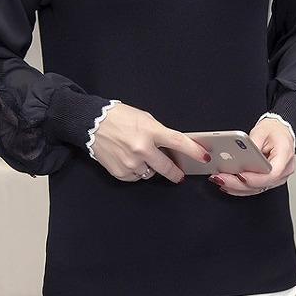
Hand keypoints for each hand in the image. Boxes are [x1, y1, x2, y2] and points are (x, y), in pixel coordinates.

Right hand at [90, 103, 211, 182]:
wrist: (91, 123)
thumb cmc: (119, 117)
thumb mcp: (144, 119)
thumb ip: (160, 133)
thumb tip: (174, 148)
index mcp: (150, 131)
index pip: (178, 142)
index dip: (194, 151)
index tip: (205, 157)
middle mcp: (141, 149)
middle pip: (167, 167)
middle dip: (176, 172)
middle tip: (179, 174)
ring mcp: (130, 162)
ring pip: (151, 174)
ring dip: (150, 168)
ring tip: (140, 156)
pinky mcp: (120, 172)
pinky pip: (136, 177)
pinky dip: (136, 171)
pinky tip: (129, 160)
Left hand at [208, 118, 295, 195]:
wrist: (281, 131)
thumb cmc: (274, 130)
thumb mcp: (261, 130)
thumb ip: (251, 143)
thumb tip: (238, 154)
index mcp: (285, 156)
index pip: (272, 173)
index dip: (254, 178)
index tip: (239, 175)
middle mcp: (284, 170)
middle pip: (261, 184)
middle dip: (239, 183)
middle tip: (221, 178)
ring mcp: (278, 178)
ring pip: (257, 189)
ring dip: (237, 187)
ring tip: (220, 180)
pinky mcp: (269, 180)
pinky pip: (255, 188)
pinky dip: (240, 187)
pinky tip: (227, 184)